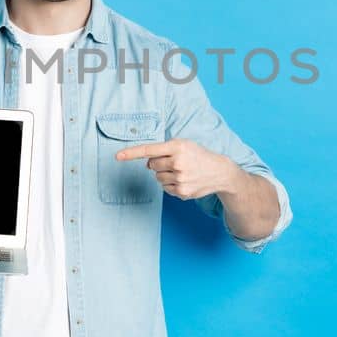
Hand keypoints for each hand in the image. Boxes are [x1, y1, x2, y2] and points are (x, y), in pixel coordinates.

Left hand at [115, 138, 243, 199]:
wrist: (220, 171)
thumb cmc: (198, 155)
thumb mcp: (183, 145)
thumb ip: (163, 151)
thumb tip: (147, 164)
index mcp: (177, 147)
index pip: (149, 150)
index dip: (131, 153)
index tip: (117, 156)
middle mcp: (178, 162)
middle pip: (152, 166)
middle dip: (159, 164)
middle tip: (174, 163)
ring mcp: (180, 179)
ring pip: (157, 178)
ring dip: (165, 175)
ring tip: (182, 172)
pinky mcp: (182, 192)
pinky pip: (165, 189)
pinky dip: (172, 185)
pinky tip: (185, 181)